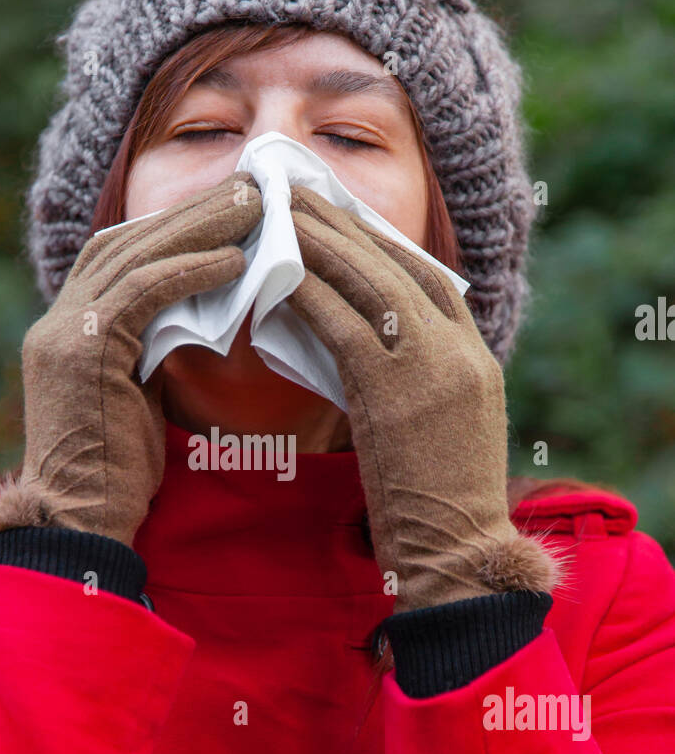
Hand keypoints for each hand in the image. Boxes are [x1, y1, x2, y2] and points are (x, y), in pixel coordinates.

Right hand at [0, 172, 262, 546]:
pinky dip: (189, 270)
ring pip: (134, 255)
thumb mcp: (136, 397)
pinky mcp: (81, 351)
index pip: (117, 255)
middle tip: (249, 189)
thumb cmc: (117, 476)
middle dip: (189, 213)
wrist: (77, 527)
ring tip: (253, 209)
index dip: (171, 227)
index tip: (227, 210)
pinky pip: (142, 292)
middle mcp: (56, 321)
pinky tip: (234, 260)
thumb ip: (153, 349)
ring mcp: (61, 333)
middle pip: (125, 241)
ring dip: (198, 228)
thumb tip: (204, 312)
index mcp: (65, 328)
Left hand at [287, 187, 561, 612]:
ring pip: (371, 284)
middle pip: (399, 265)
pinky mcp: (394, 393)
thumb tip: (354, 346)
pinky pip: (343, 326)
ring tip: (281, 214)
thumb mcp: (439, 431)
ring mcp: (433, 368)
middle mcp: (461, 352)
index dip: (381, 242)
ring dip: (322, 245)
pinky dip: (309, 296)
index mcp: (477, 359)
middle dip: (346, 226)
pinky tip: (276, 276)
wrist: (458, 560)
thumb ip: (411, 381)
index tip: (340, 216)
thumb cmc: (438, 509)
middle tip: (300, 193)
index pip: (428, 278)